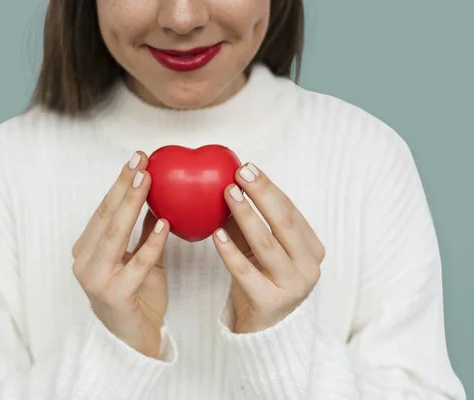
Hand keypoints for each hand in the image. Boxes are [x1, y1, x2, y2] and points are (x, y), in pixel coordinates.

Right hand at [71, 152, 169, 357]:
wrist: (135, 339)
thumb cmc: (137, 296)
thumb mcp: (142, 256)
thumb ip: (145, 229)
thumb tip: (159, 196)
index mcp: (88, 248)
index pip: (104, 208)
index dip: (121, 182)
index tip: (137, 158)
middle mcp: (85, 260)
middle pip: (106, 215)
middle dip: (124, 185)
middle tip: (141, 160)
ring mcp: (95, 278)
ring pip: (115, 234)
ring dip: (131, 205)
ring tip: (147, 180)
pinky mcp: (113, 295)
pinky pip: (136, 265)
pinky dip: (151, 243)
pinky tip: (164, 225)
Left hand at [213, 163, 324, 333]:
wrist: (266, 329)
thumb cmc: (262, 279)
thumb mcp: (261, 249)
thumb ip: (251, 222)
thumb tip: (229, 184)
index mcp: (312, 248)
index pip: (290, 211)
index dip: (269, 187)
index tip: (247, 167)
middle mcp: (308, 266)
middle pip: (284, 222)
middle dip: (262, 194)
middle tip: (240, 173)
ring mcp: (293, 286)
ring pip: (266, 244)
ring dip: (246, 216)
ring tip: (228, 194)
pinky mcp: (271, 302)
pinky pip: (246, 272)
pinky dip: (230, 252)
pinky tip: (216, 235)